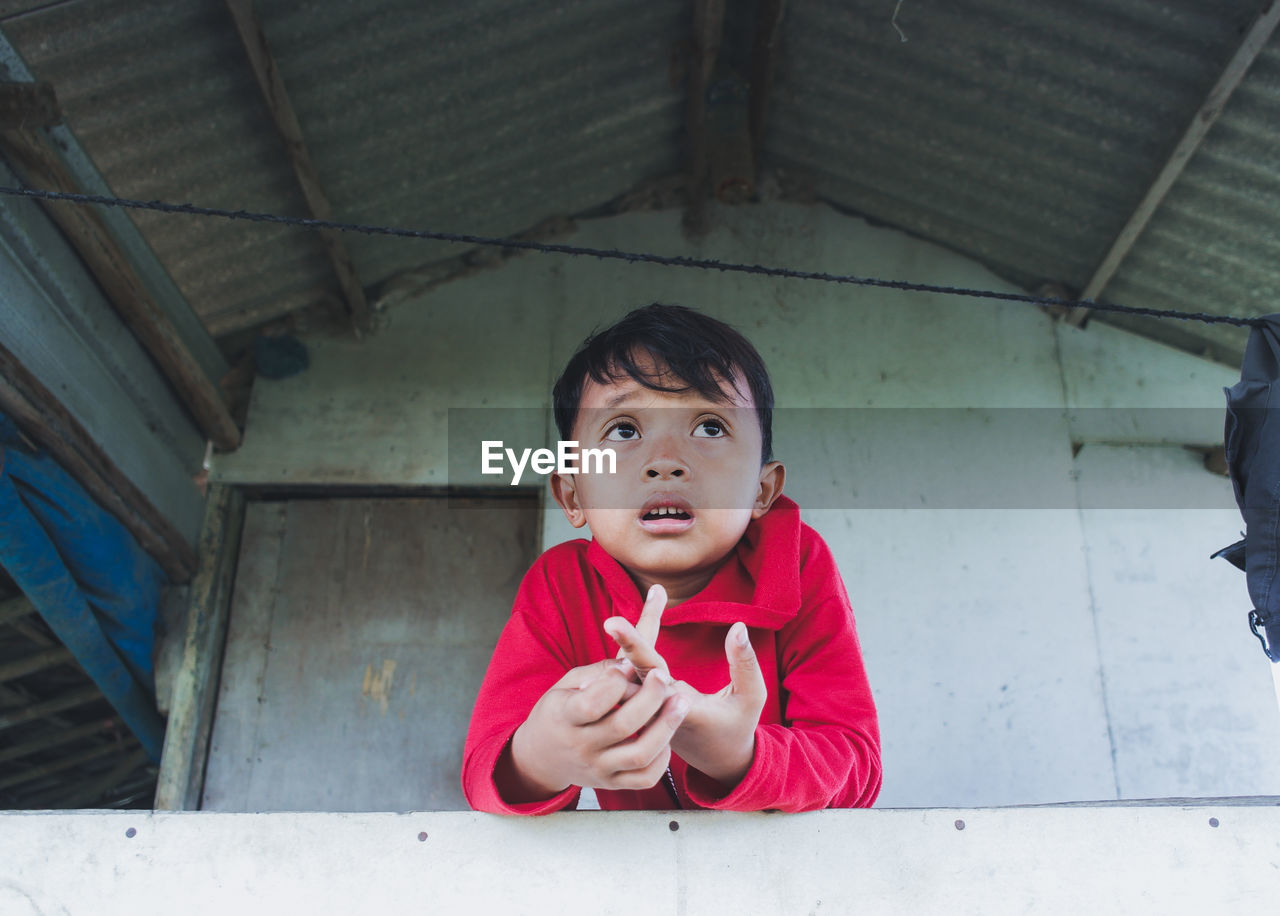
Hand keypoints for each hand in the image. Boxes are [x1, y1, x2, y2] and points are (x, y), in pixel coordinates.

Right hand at [503, 656, 689, 802]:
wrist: (541, 757)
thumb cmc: (559, 711)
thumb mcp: (567, 683)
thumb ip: (599, 671)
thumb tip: (632, 664)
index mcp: (564, 717)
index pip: (592, 704)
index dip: (615, 682)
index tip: (629, 665)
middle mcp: (580, 747)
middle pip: (623, 726)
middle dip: (650, 697)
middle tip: (663, 675)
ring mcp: (598, 769)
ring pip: (640, 755)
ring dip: (666, 727)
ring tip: (680, 702)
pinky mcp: (611, 784)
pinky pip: (645, 778)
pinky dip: (662, 759)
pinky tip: (667, 736)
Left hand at [606, 590, 766, 788]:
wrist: (721, 759)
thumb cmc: (738, 725)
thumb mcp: (752, 696)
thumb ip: (745, 663)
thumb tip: (738, 627)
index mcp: (682, 709)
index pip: (653, 673)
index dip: (636, 647)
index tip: (616, 623)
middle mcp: (659, 711)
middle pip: (635, 672)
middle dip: (627, 643)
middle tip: (612, 621)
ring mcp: (650, 710)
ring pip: (630, 675)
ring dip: (628, 646)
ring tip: (621, 620)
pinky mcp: (648, 707)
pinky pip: (633, 679)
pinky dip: (632, 655)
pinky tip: (626, 632)